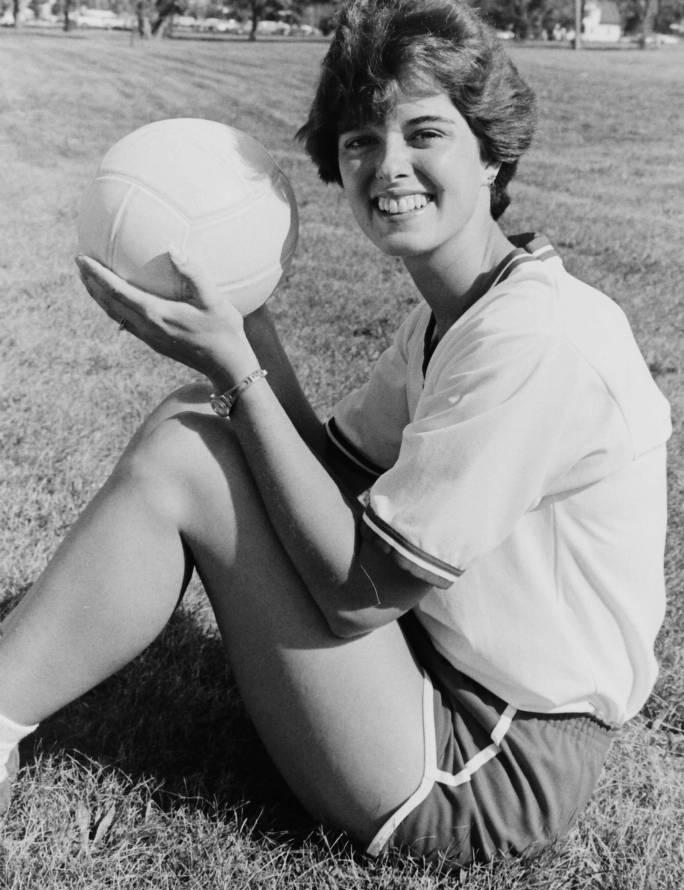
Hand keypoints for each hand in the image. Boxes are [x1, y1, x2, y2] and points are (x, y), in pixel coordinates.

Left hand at [75, 252, 257, 384]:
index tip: (81, 258)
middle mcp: (147, 327)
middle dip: (91, 284)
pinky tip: (121, 298)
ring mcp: (150, 337)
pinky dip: (115, 306)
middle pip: (109, 304)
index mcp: (156, 315)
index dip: (97, 275)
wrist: (227, 366)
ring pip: (115, 314)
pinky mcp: (156, 342)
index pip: (117, 291)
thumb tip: (173, 247)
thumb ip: (194, 273)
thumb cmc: (225, 332)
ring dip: (100, 297)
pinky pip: (127, 321)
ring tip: (91, 280)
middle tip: (79, 263)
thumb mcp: (214, 300)